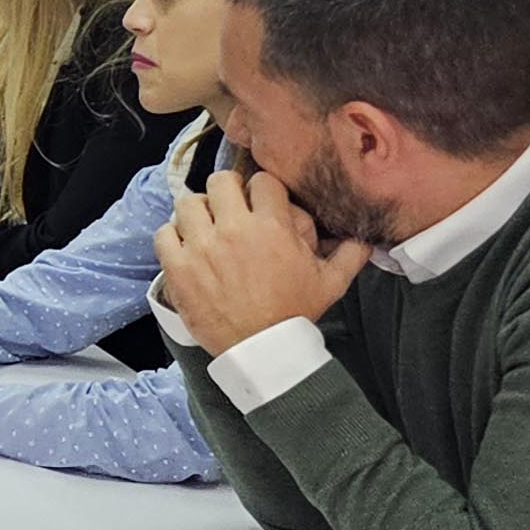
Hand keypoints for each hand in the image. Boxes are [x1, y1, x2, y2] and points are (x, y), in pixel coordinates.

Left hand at [154, 169, 368, 352]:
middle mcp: (234, 230)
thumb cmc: (295, 313)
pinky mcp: (178, 267)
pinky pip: (164, 233)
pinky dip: (172, 236)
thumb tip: (366, 237)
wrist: (262, 348)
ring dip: (197, 212)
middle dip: (226, 191)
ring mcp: (202, 247)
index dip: (262, 189)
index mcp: (272, 227)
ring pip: (188, 203)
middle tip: (229, 207)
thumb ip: (350, 254)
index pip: (262, 181)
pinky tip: (185, 247)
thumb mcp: (332, 282)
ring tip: (205, 227)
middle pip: (220, 182)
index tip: (261, 202)